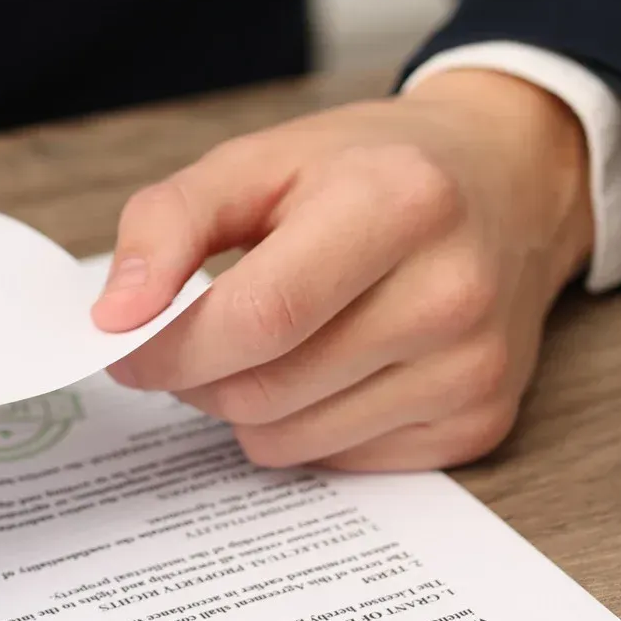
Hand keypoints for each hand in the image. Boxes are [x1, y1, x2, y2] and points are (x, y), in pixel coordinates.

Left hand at [92, 70, 593, 470]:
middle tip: (194, 333)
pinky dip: (302, 424)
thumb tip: (113, 318)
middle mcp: (450, 293)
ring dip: (243, 404)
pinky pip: (336, 461)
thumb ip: (168, 223)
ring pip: (289, 440)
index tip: (122, 347)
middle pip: (264, 389)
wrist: (507, 182)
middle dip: (196, 375)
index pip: (258, 317)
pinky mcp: (479, 423)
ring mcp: (473, 368)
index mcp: (394, 203)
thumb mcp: (260, 159)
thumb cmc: (370, 167)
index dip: (170, 347)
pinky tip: (328, 363)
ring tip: (268, 339)